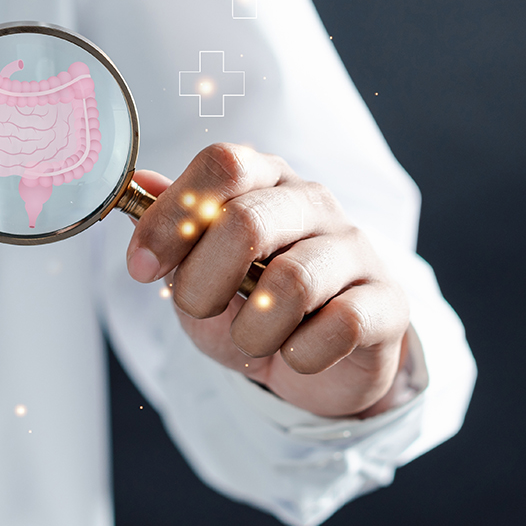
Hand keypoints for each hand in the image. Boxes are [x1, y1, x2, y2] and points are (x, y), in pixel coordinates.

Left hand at [125, 143, 410, 417]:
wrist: (313, 360)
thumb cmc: (248, 303)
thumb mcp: (195, 269)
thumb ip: (169, 227)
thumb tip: (137, 184)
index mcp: (261, 180)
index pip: (221, 165)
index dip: (172, 217)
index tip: (141, 268)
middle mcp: (311, 202)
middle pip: (247, 221)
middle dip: (203, 282)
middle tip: (195, 309)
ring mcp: (354, 247)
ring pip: (292, 281)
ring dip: (252, 328)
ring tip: (250, 339)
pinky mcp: (387, 299)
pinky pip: (342, 325)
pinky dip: (302, 352)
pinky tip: (296, 355)